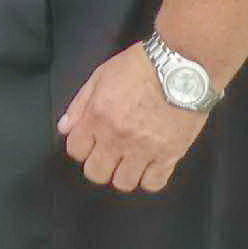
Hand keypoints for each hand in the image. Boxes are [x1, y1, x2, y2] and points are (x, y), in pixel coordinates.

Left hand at [57, 44, 208, 192]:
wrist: (182, 66)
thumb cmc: (140, 65)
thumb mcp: (102, 75)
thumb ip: (80, 104)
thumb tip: (65, 128)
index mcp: (97, 117)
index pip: (76, 150)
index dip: (82, 146)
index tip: (92, 141)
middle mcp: (117, 138)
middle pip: (96, 173)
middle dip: (99, 165)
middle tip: (110, 154)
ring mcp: (143, 150)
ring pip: (124, 183)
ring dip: (124, 173)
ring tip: (132, 160)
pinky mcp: (169, 155)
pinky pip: (154, 183)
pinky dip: (150, 178)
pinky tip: (152, 164)